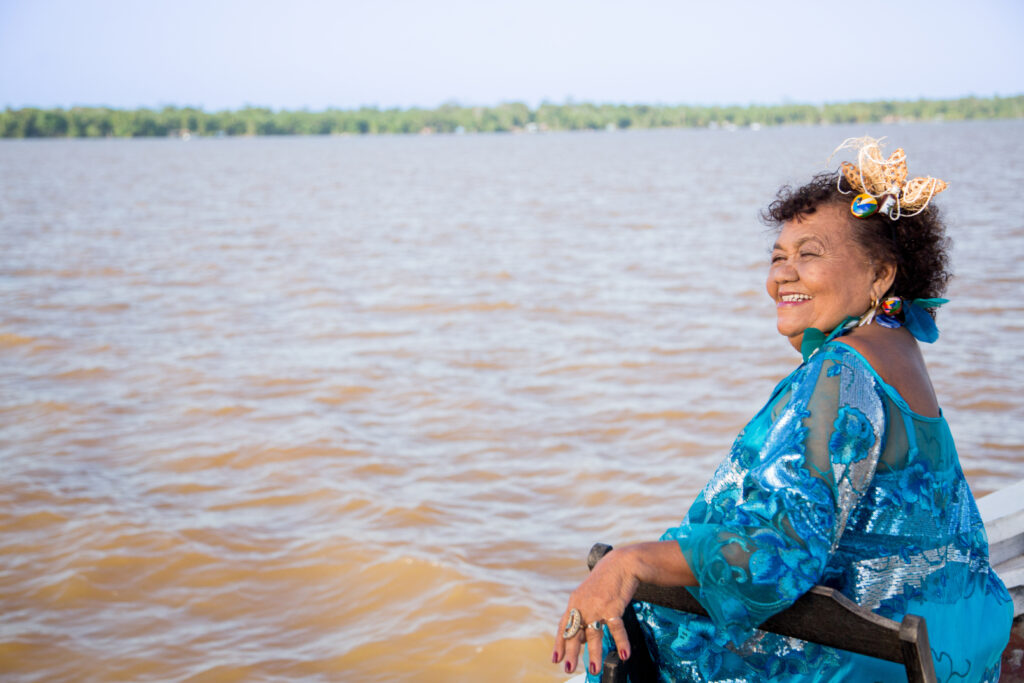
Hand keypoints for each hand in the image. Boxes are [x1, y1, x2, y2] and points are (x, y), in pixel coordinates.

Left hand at [552, 547, 637, 675]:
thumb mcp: (589, 595)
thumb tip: (583, 638)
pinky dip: (622, 642)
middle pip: (574, 633)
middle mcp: (583, 606)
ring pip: (594, 634)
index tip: (555, 659)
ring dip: (594, 654)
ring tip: (594, 669)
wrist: (621, 563)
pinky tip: (625, 655)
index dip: (559, 643)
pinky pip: (616, 629)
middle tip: (568, 669)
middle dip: (571, 653)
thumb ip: (584, 614)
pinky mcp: (613, 607)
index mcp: (575, 603)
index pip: (563, 626)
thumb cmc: (606, 580)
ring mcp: (597, 607)